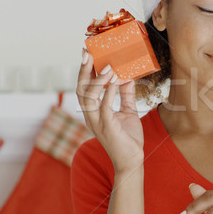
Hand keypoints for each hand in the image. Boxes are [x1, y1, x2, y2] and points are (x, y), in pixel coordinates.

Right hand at [76, 48, 143, 172]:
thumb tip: (128, 75)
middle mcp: (90, 116)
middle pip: (80, 89)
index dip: (84, 70)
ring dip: (98, 79)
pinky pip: (105, 106)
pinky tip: (115, 80)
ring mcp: (97, 122)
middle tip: (87, 52)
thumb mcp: (128, 111)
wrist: (132, 161)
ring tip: (108, 65)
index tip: (87, 53)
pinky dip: (109, 91)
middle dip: (83, 70)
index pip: (83, 87)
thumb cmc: (128, 138)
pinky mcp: (107, 127)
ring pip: (89, 97)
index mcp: (93, 111)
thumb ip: (126, 94)